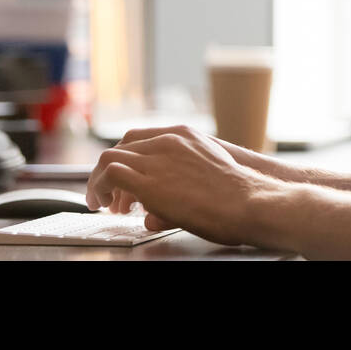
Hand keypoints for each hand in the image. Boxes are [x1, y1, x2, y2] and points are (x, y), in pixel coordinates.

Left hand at [85, 124, 280, 246]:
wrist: (251, 201)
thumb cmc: (239, 196)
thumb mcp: (208, 177)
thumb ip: (179, 187)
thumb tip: (152, 215)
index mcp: (183, 135)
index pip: (138, 138)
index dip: (124, 159)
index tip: (120, 180)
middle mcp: (167, 140)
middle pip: (121, 147)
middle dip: (108, 172)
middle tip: (108, 197)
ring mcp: (157, 159)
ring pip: (109, 158)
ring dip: (99, 181)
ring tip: (99, 203)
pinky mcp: (149, 183)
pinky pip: (110, 174)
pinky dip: (100, 188)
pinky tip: (104, 205)